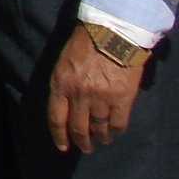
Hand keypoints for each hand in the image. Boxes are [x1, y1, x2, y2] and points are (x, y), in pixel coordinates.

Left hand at [45, 24, 147, 153]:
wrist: (114, 30)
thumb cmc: (86, 42)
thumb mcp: (64, 62)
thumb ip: (64, 83)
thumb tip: (66, 105)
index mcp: (61, 84)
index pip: (56, 118)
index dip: (59, 136)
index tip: (63, 147)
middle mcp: (79, 95)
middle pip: (78, 127)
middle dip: (82, 141)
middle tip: (86, 148)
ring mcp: (101, 98)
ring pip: (99, 127)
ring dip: (100, 137)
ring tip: (102, 140)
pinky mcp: (122, 98)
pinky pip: (119, 123)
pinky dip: (116, 131)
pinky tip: (115, 133)